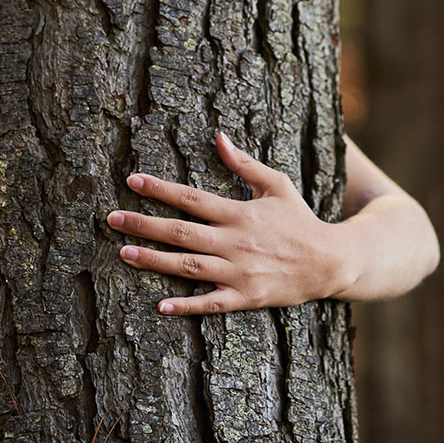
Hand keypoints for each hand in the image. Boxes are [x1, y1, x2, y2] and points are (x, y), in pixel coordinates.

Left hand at [105, 132, 353, 315]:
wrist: (331, 262)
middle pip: (180, 232)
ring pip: (187, 267)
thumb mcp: (276, 185)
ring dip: (154, 261)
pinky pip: (210, 304)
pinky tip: (159, 305)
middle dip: (143, 224)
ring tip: (124, 253)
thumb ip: (244, 163)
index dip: (160, 190)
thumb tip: (218, 136)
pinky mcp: (245, 298)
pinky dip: (185, 306)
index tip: (133, 181)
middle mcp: (234, 243)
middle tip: (112, 219)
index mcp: (239, 213)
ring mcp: (238, 273)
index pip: (191, 198)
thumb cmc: (300, 220)